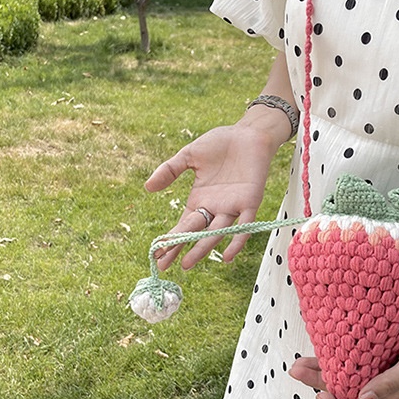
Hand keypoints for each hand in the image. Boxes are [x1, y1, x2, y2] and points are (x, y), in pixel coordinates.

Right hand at [145, 113, 285, 270]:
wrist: (249, 132)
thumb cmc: (222, 143)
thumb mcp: (190, 155)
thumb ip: (170, 170)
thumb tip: (147, 188)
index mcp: (200, 199)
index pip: (183, 224)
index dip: (170, 238)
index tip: (155, 252)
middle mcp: (215, 208)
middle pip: (195, 233)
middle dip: (179, 248)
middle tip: (164, 266)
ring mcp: (233, 207)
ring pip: (216, 233)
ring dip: (202, 248)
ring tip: (187, 264)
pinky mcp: (250, 202)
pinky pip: (244, 226)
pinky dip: (237, 241)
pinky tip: (228, 256)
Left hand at [289, 306, 398, 398]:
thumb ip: (390, 383)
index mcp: (392, 392)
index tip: (319, 395)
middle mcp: (383, 381)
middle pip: (345, 389)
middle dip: (318, 382)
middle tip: (294, 370)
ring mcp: (381, 364)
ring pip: (346, 371)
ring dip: (322, 367)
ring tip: (299, 361)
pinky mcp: (381, 346)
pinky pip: (354, 353)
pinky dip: (337, 351)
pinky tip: (324, 343)